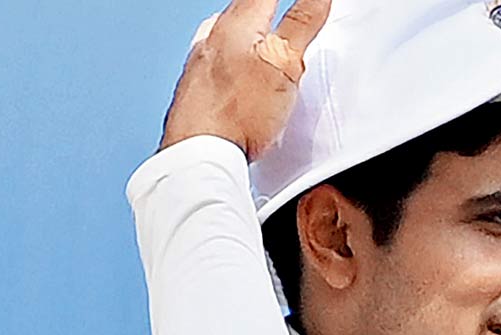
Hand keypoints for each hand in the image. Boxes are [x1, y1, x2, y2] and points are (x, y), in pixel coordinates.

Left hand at [159, 0, 331, 160]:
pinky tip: (242, 74)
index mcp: (236, 22)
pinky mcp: (195, 86)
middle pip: (245, 7)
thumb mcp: (284, 63)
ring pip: (227, 32)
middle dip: (268, 7)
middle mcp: (212, 36)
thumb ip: (301, 24)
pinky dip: (234, 57)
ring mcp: (199, 60)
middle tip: (288, 13)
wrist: (199, 153)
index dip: (291, 1)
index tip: (306, 5)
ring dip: (249, 31)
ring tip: (267, 38)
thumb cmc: (236, 113)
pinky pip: (217, 58)